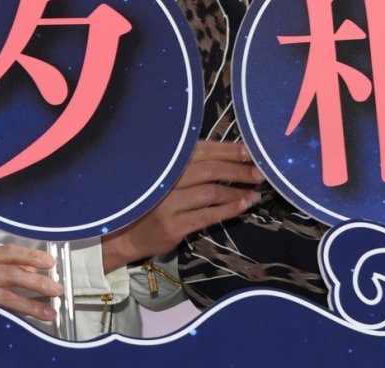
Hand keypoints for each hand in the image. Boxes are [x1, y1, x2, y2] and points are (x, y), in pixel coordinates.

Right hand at [0, 245, 61, 324]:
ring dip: (31, 304)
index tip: (49, 263)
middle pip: (11, 272)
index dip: (31, 255)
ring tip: (49, 311)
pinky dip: (12, 317)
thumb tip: (28, 269)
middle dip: (37, 281)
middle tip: (57, 288)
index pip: (8, 252)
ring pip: (6, 296)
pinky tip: (26, 324)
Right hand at [102, 140, 262, 269]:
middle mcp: (166, 179)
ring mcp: (168, 204)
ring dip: (237, 192)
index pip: (202, 150)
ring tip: (254, 193)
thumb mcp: (165, 176)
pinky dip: (229, 209)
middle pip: (210, 170)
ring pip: (211, 193)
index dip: (228, 150)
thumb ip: (188, 164)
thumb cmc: (151, 199)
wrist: (124, 233)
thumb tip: (230, 154)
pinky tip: (243, 206)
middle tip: (259, 173)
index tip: (250, 152)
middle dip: (238, 170)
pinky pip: (208, 215)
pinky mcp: (173, 226)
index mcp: (166, 161)